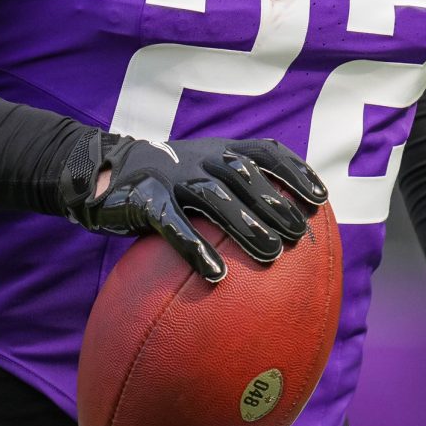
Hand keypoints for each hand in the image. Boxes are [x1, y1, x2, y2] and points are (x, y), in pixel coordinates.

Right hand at [68, 133, 326, 280]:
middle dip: (274, 203)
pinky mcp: (144, 198)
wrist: (104, 173)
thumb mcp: (203, 175)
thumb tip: (287, 231)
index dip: (295, 171)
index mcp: (219, 150)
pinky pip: (172, 223)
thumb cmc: (169, 184)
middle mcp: (199, 157)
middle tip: (298, 235)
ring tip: (270, 254)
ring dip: (245, 224)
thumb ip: (237, 191)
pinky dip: (194, 248)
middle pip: (244, 175)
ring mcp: (171, 175)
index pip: (265, 151)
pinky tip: (216, 275)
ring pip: (213, 196)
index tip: (321, 200)